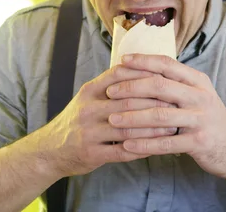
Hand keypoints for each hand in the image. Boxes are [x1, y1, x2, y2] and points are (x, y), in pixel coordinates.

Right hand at [36, 65, 177, 178]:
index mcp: (89, 91)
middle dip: (155, 103)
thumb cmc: (77, 120)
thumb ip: (112, 85)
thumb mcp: (88, 97)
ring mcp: (88, 132)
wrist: (49, 151)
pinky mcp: (91, 154)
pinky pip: (122, 151)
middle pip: (127, 101)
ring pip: (127, 127)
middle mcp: (87, 109)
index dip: (145, 75)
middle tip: (176, 104)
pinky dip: (142, 148)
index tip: (166, 78)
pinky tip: (157, 147)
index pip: (120, 75)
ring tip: (172, 127)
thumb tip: (145, 70)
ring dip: (153, 128)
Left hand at [105, 54, 225, 179]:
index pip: (167, 64)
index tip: (122, 61)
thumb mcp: (198, 94)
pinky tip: (127, 146)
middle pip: (160, 86)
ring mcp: (200, 119)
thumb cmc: (208, 119)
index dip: (143, 61)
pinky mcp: (198, 142)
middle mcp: (200, 96)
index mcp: (197, 81)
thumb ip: (176, 83)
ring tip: (112, 119)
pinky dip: (144, 144)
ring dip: (132, 117)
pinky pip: (165, 143)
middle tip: (110, 92)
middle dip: (131, 87)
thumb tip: (143, 69)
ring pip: (159, 115)